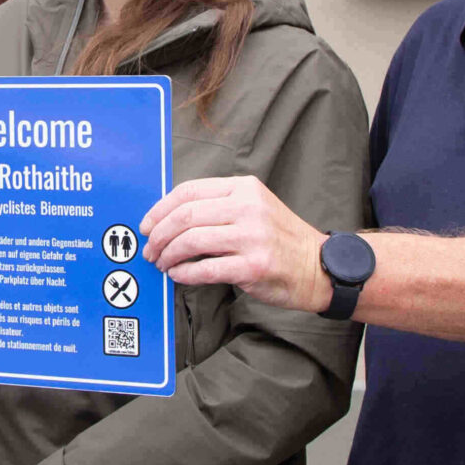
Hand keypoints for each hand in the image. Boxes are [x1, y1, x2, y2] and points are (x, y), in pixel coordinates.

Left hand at [141, 175, 330, 312]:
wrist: (318, 266)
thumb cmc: (280, 239)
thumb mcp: (254, 207)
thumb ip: (218, 207)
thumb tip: (169, 220)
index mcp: (244, 188)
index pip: (189, 191)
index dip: (160, 209)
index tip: (147, 225)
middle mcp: (248, 208)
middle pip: (185, 216)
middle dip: (159, 235)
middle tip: (150, 249)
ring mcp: (252, 237)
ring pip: (191, 241)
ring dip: (168, 255)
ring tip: (163, 263)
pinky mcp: (254, 266)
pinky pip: (206, 269)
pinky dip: (184, 273)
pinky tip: (178, 275)